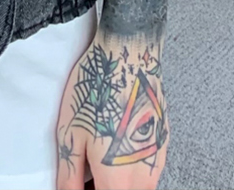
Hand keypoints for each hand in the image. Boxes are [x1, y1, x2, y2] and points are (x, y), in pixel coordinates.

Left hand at [55, 29, 169, 188]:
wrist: (128, 56)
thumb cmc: (97, 90)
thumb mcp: (70, 135)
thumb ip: (70, 176)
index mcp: (117, 181)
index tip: (79, 185)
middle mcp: (143, 177)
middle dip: (103, 189)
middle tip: (86, 175)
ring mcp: (157, 160)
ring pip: (139, 188)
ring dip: (118, 182)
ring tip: (98, 158)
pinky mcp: (164, 144)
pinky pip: (148, 170)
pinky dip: (131, 169)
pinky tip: (116, 144)